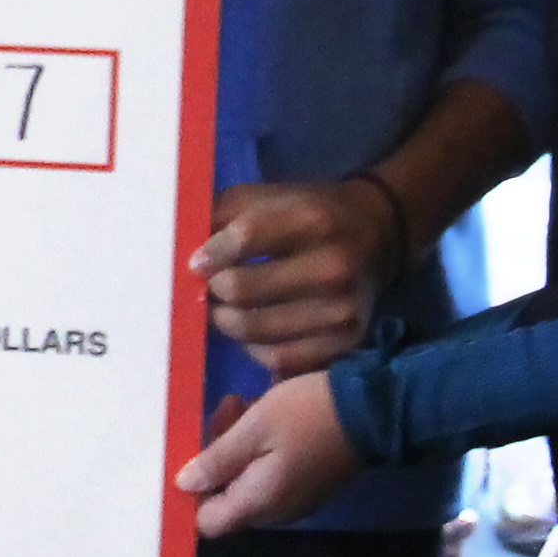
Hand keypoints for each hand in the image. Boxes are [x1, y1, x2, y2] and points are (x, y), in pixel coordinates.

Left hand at [178, 371, 362, 535]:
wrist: (373, 411)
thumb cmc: (306, 415)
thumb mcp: (255, 428)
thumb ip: (217, 460)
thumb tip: (183, 485)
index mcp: (259, 503)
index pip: (208, 522)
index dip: (193, 492)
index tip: (194, 451)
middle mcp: (276, 512)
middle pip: (226, 497)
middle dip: (216, 455)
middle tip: (226, 408)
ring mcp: (295, 500)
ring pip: (247, 481)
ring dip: (236, 445)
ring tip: (244, 402)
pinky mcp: (309, 484)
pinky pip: (269, 474)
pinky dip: (259, 448)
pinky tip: (265, 414)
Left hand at [190, 176, 396, 373]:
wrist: (377, 236)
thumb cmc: (310, 213)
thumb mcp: (269, 196)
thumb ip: (223, 214)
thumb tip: (180, 246)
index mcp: (312, 220)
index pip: (244, 238)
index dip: (210, 254)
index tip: (196, 263)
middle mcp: (333, 266)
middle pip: (243, 290)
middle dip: (213, 291)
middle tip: (207, 290)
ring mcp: (343, 310)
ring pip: (255, 331)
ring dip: (227, 323)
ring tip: (223, 311)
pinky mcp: (346, 343)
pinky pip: (279, 359)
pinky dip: (254, 349)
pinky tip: (251, 333)